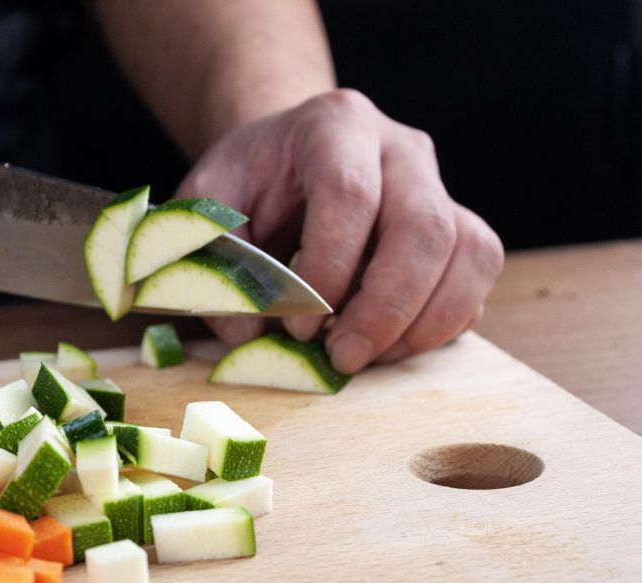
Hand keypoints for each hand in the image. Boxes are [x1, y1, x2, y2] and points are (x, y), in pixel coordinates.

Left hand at [177, 89, 503, 373]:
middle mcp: (400, 149)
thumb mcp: (205, 204)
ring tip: (365, 357)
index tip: (295, 323)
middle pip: (424, 226)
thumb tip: (248, 333)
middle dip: (385, 308)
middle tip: (341, 359)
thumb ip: (215, 260)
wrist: (285, 162)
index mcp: (335, 125)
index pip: (349, 194)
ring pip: (469, 253)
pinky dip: (440, 325)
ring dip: (422, 323)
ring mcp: (438, 187)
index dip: (327, 267)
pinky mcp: (457, 228)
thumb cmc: (246, 183)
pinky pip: (475, 280)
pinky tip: (387, 345)